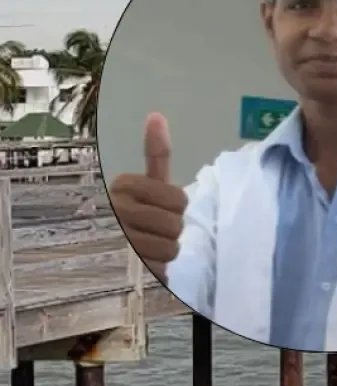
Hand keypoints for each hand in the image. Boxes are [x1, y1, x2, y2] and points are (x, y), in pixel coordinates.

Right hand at [109, 113, 187, 281]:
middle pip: (176, 225)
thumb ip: (156, 154)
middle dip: (172, 230)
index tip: (160, 206)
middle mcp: (115, 211)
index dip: (177, 207)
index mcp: (124, 186)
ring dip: (165, 251)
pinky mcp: (120, 269)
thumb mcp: (147, 183)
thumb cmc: (137, 212)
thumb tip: (156, 115)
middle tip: (155, 228)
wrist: (107, 250)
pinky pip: (159, 270)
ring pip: (170, 249)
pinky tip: (144, 263)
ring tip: (149, 246)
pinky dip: (157, 270)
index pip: (179, 200)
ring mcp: (116, 241)